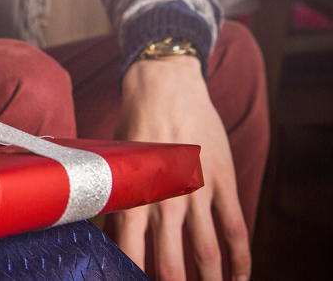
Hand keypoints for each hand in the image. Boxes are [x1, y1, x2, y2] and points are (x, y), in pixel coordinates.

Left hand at [113, 56, 250, 280]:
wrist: (164, 85)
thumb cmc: (134, 125)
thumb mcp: (117, 160)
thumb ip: (115, 196)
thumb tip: (105, 231)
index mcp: (135, 192)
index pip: (130, 247)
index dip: (132, 272)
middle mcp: (166, 196)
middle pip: (169, 258)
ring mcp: (198, 190)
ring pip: (205, 249)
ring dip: (207, 278)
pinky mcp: (222, 180)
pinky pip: (234, 226)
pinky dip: (240, 256)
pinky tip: (240, 276)